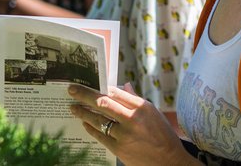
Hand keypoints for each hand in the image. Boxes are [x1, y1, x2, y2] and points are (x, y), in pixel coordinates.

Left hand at [68, 83, 191, 165]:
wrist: (168, 161)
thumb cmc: (163, 135)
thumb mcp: (154, 113)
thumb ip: (136, 99)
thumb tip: (124, 86)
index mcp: (142, 107)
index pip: (116, 92)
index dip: (100, 86)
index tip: (89, 83)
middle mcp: (133, 119)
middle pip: (103, 102)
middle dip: (84, 95)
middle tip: (72, 89)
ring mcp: (125, 135)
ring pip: (98, 120)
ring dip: (83, 112)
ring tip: (73, 107)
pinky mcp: (120, 149)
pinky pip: (100, 136)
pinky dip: (91, 128)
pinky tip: (85, 123)